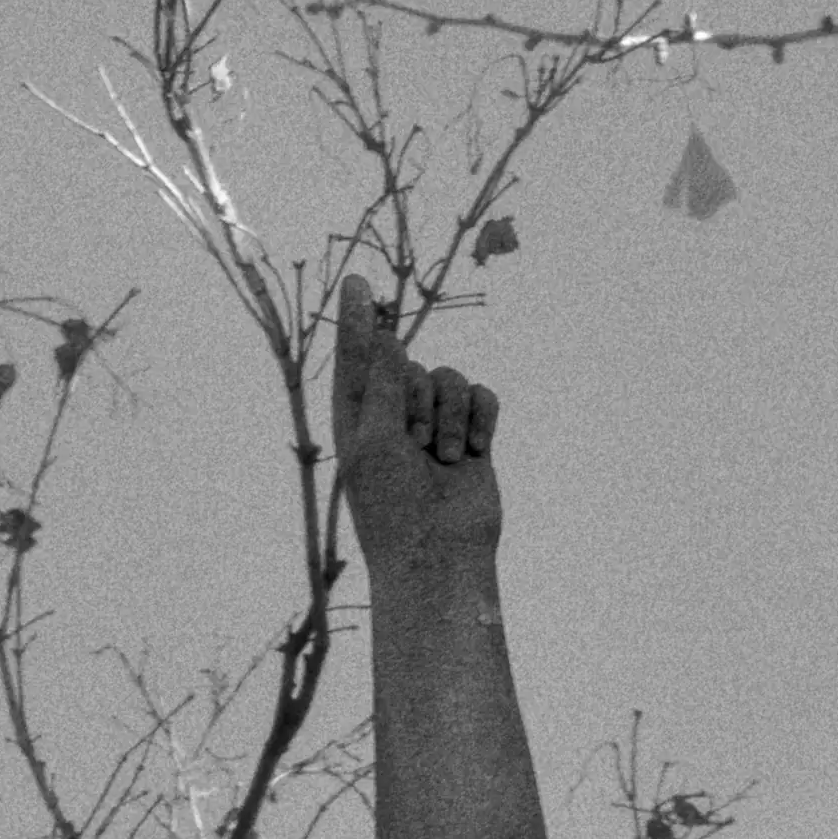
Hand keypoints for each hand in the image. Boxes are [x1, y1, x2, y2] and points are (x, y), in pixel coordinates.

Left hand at [329, 271, 500, 584]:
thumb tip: (386, 337)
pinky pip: (482, 396)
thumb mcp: (376, 440)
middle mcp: (394, 418)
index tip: (356, 282)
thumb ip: (380, 384)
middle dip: (419, 398)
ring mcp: (435, 426)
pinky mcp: (471, 436)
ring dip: (450, 415)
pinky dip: (481, 417)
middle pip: (411, 364)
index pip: (355, 360)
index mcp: (359, 421)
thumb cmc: (394, 507)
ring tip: (445, 460)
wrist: (439, 556)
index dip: (355, 321)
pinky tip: (474, 452)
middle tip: (416, 448)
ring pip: (449, 378)